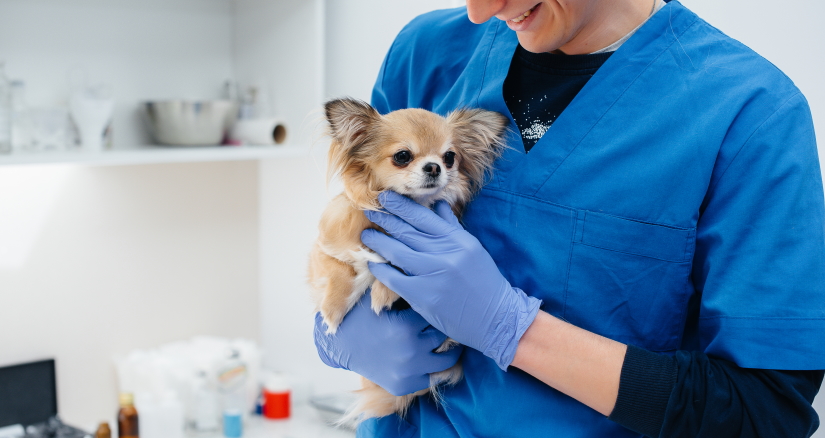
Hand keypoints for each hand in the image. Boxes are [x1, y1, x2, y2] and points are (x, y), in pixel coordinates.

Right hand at [313, 289, 463, 395]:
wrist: (337, 344)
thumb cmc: (359, 313)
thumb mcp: (377, 295)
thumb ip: (400, 280)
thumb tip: (424, 256)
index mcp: (405, 325)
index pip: (436, 311)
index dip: (437, 304)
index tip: (438, 299)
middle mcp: (410, 350)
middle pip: (444, 334)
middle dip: (442, 324)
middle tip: (443, 317)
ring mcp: (409, 371)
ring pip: (447, 360)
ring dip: (447, 349)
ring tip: (443, 338)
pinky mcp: (405, 386)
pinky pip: (432, 378)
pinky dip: (431, 367)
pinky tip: (427, 355)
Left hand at [361, 191, 540, 369]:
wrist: (496, 318)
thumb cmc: (484, 282)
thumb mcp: (472, 249)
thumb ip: (452, 228)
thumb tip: (438, 205)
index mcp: (457, 240)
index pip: (423, 216)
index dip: (401, 206)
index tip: (386, 198)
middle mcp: (445, 253)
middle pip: (407, 231)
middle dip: (385, 218)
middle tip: (370, 210)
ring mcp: (433, 274)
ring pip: (397, 251)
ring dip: (378, 241)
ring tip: (367, 235)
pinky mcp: (423, 296)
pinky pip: (395, 278)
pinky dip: (381, 270)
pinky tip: (372, 263)